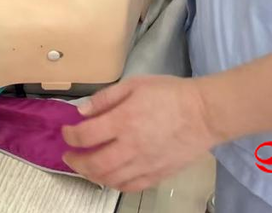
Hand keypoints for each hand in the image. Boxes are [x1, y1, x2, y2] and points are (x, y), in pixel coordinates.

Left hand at [62, 76, 216, 190]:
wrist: (204, 113)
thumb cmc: (170, 94)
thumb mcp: (134, 84)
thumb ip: (106, 98)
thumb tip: (83, 111)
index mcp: (123, 120)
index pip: (85, 135)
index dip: (70, 135)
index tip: (67, 132)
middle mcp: (131, 146)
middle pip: (94, 163)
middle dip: (75, 161)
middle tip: (69, 155)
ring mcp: (144, 163)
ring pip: (109, 179)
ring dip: (91, 175)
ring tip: (85, 167)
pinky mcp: (157, 174)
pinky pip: (130, 187)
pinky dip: (114, 184)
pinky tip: (109, 177)